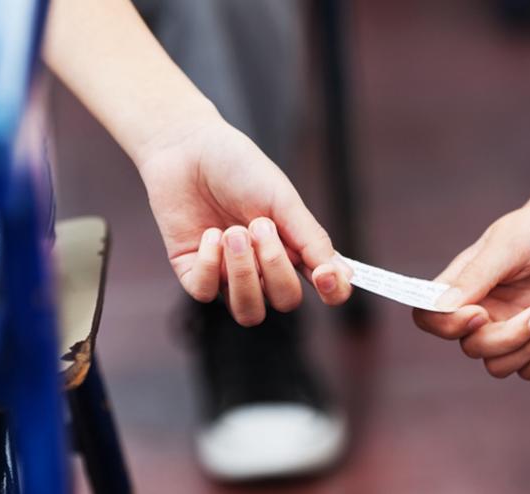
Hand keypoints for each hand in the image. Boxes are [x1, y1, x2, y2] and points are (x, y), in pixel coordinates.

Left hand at [136, 111, 351, 325]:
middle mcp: (265, 269)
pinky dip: (210, 265)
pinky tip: (209, 234)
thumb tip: (343, 274)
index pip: (326, 288)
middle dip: (274, 267)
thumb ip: (310, 238)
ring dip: (243, 274)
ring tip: (233, 232)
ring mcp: (229, 275)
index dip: (332, 291)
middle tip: (259, 224)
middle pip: (285, 301)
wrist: (186, 147)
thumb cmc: (239, 168)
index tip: (323, 275)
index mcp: (296, 248)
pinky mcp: (194, 273)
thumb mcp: (281, 198)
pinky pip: (206, 293)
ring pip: (248, 311)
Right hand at [413, 196, 529, 378]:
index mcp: (463, 283)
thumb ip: (475, 276)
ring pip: (497, 365)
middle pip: (471, 347)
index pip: (429, 317)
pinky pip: (526, 371)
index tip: (480, 314)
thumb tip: (441, 306)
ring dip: (526, 348)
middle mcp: (480, 308)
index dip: (447, 326)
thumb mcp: (508, 245)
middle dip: (506, 338)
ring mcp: (507, 325)